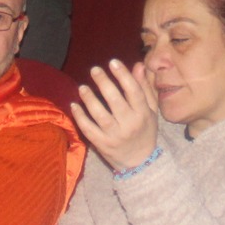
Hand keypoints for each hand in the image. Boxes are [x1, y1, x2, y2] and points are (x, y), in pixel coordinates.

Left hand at [70, 59, 160, 173]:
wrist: (140, 163)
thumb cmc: (145, 131)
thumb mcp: (150, 110)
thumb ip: (144, 88)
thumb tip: (138, 65)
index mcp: (143, 114)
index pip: (134, 92)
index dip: (123, 76)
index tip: (113, 62)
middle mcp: (129, 124)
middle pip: (115, 101)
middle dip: (104, 83)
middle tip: (94, 69)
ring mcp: (114, 136)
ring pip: (100, 115)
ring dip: (90, 100)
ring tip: (82, 87)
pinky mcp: (102, 144)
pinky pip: (89, 129)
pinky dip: (80, 118)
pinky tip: (74, 105)